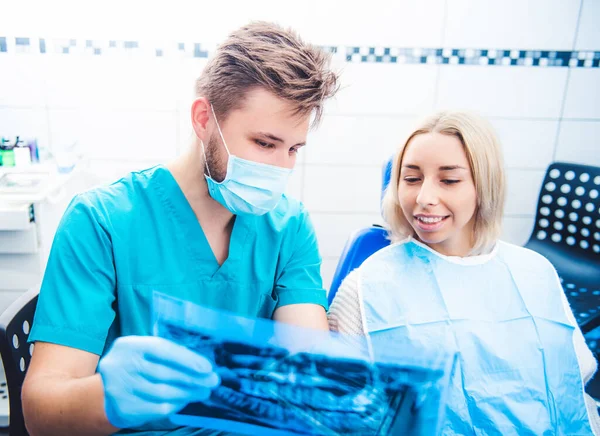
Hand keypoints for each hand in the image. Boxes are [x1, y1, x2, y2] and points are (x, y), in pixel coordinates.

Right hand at [97, 336, 219, 428]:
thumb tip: (202, 366)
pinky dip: (175, 405)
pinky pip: (156, 408)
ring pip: (163, 393)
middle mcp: (121, 366)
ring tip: (203, 392)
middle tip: (212, 382)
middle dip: (193, 378)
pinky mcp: (123, 408)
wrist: (104, 392)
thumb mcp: (145, 352)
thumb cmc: (136, 366)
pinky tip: (185, 401)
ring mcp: (119, 389)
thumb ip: (169, 354)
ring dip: (187, 393)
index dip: (187, 359)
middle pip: (165, 373)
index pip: (162, 350)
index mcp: (129, 345)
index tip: (207, 368)